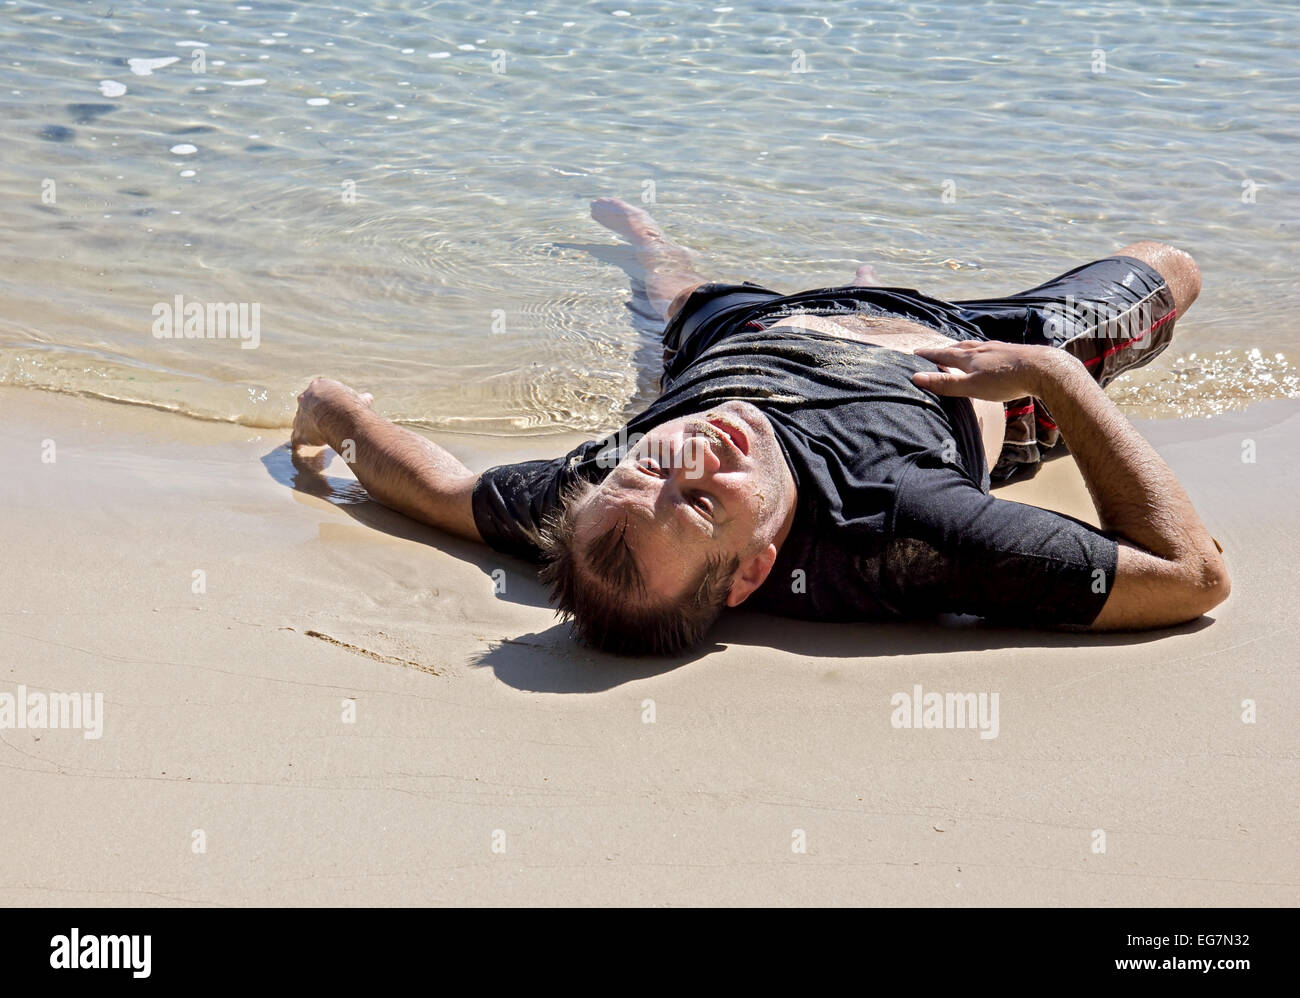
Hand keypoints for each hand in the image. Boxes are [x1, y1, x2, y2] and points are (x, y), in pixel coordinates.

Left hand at [290, 378, 372, 467]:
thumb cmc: (349, 403)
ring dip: (305, 428)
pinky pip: (296, 439)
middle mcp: (305, 399)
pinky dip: (298, 444)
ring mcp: (300, 416)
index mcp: (319, 387)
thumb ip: (360, 399)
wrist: (337, 412)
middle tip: (318, 420)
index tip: (330, 406)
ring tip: (311, 436)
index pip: (319, 392)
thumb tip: (368, 398)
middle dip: (311, 412)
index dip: (325, 400)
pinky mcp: (300, 432)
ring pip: (299, 422)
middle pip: (305, 405)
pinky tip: (298, 448)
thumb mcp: (357, 398)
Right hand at [911, 341, 1066, 402]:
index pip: (943, 354)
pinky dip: (983, 352)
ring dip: (965, 349)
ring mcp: (999, 349)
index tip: (916, 353)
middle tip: (936, 351)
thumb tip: (916, 377)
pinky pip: (992, 350)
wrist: (1042, 368)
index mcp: (969, 357)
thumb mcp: (971, 386)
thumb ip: (945, 383)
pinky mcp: (1013, 352)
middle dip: (946, 350)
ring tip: (961, 351)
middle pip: (959, 347)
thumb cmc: (1005, 380)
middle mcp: (982, 349)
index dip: (929, 355)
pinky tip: (990, 356)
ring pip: (976, 347)